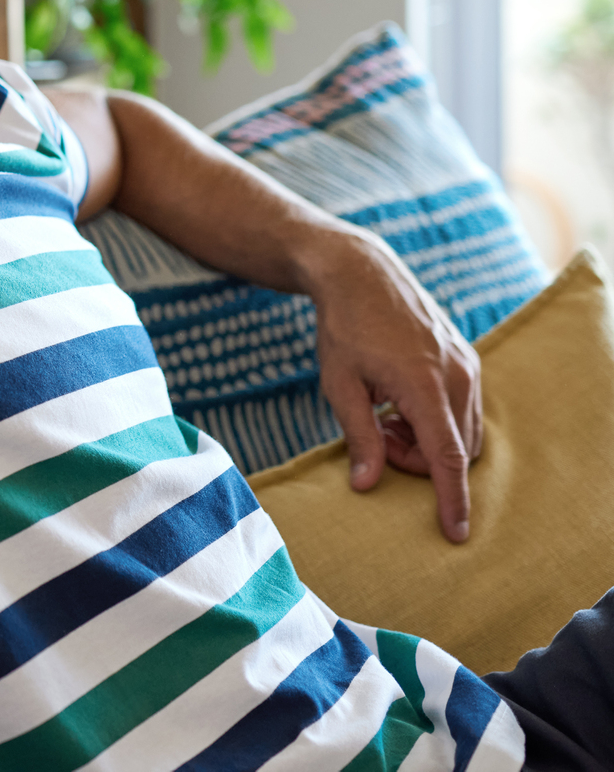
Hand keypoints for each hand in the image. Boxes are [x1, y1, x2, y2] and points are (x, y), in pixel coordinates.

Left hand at [308, 231, 481, 541]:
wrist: (361, 273)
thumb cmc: (343, 329)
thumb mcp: (339, 385)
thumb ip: (358, 437)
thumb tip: (366, 485)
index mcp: (424, 385)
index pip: (448, 458)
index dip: (452, 500)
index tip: (456, 534)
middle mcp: (458, 376)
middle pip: (457, 450)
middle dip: (419, 461)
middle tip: (376, 439)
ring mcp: (468, 365)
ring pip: (464, 432)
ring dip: (427, 442)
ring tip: (383, 420)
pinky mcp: (468, 359)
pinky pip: (464, 409)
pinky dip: (436, 422)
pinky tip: (398, 406)